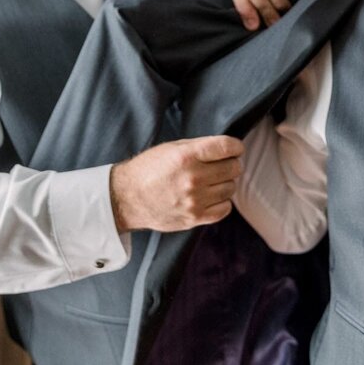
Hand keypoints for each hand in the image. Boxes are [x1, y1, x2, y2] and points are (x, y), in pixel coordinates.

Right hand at [109, 136, 243, 232]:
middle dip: (231, 164)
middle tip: (222, 165)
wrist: (127, 198)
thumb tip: (227, 148)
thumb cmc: (149, 169)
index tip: (235, 149)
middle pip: (233, 168)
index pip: (227, 147)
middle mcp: (193, 178)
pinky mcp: (194, 218)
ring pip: (231, 188)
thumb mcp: (171, 148)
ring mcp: (194, 200)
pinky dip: (223, 201)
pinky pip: (225, 209)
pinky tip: (212, 196)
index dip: (236, 147)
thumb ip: (199, 147)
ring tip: (212, 181)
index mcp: (187, 156)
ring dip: (225, 183)